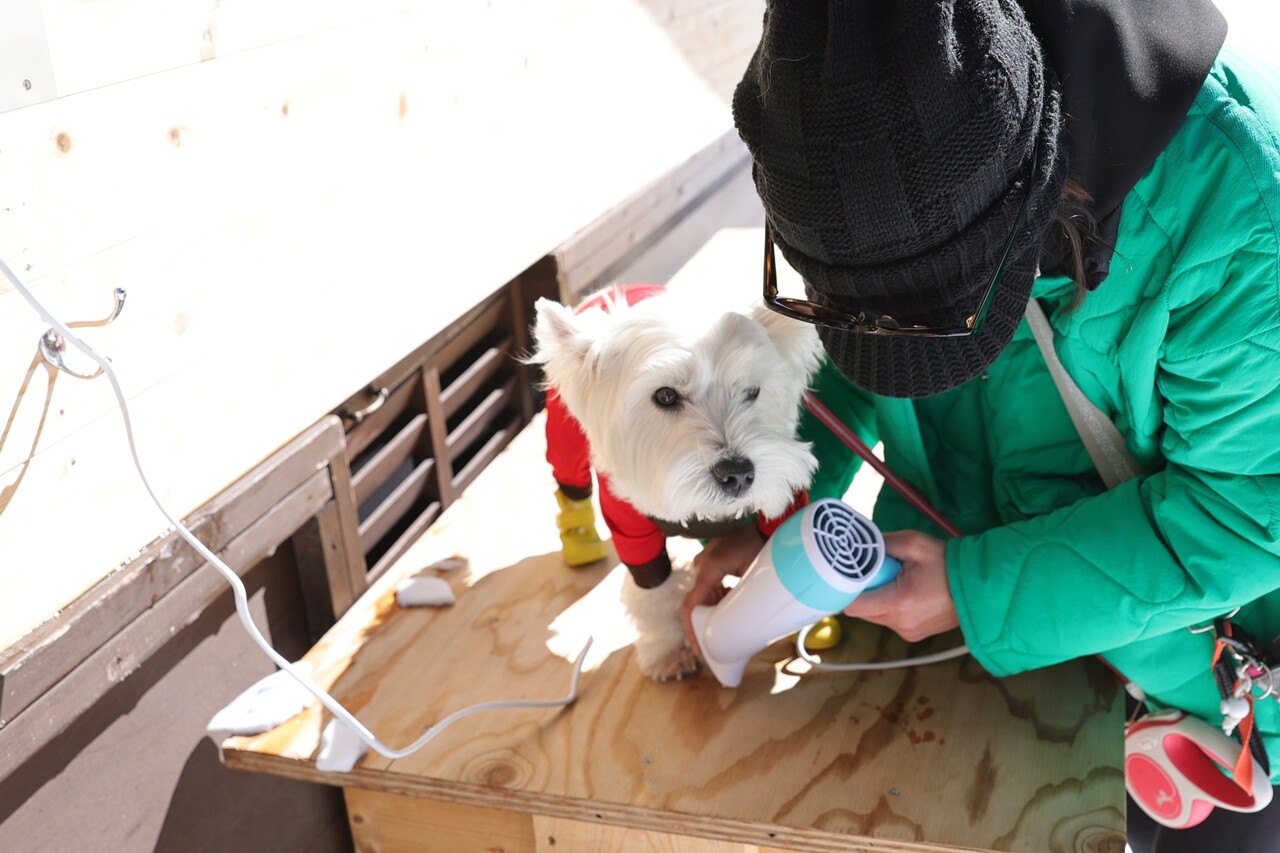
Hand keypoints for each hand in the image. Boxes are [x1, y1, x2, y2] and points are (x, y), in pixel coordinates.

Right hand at [681, 523, 766, 650]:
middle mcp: (701, 566)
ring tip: (730, 621)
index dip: (692, 629)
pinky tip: (732, 601)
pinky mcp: (709, 563)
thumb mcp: (751, 574)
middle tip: (719, 640)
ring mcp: (703, 564)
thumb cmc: (758, 546)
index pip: (691, 604)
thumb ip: (741, 598)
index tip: (700, 648)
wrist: (761, 524)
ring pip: (703, 596)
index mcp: (709, 570)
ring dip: (714, 609)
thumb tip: (738, 624)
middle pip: (697, 602)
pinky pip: (708, 586)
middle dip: (706, 621)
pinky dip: (718, 598)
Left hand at [843, 530, 957, 641]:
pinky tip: (905, 591)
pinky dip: (889, 606)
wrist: (979, 586)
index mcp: (898, 603)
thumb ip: (883, 544)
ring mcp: (907, 632)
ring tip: (895, 580)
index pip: (853, 605)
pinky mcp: (914, 634)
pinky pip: (889, 620)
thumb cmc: (947, 563)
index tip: (847, 574)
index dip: (845, 589)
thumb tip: (860, 545)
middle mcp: (900, 623)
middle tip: (878, 572)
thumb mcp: (914, 543)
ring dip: (876, 599)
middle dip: (863, 591)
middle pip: (861, 611)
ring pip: (874, 616)